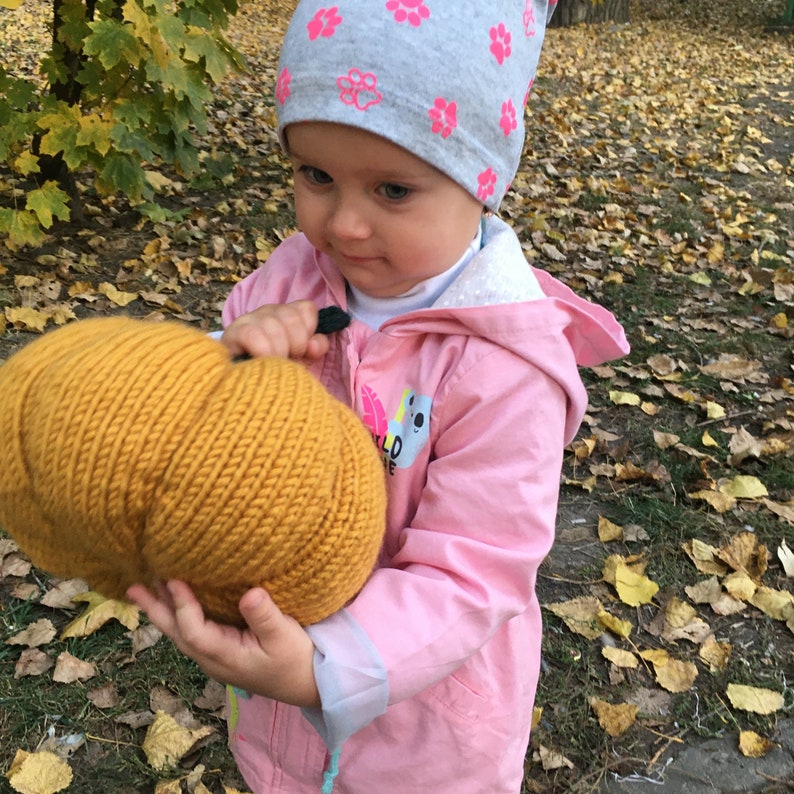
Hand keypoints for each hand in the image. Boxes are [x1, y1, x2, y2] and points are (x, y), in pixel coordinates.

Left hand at [127, 581, 319, 707]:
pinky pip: (192, 632)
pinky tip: (175, 604)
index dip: (182, 604)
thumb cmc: (298, 659)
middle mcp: (213, 659)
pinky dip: (178, 616)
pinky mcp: (223, 652)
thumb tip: (249, 593)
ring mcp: (216, 658)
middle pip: (177, 634)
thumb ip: (266, 616)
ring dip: (163, 612)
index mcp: (225, 656)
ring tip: (143, 590)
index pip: (194, 631)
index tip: (173, 577)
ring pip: (182, 634)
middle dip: (156, 609)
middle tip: (133, 586)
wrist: (309, 684)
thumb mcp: (286, 636)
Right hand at [221, 300, 330, 361]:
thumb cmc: (273, 366)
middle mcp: (269, 311)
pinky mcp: (233, 333)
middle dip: (296, 344)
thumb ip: (315, 348)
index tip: (303, 350)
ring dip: (279, 351)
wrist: (237, 380)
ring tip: (274, 364)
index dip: (310, 330)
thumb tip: (313, 345)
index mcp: (287, 314)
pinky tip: (262, 362)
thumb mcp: (300, 357)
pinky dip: (263, 351)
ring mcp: (250, 319)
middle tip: (288, 359)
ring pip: (274, 326)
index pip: (307, 309)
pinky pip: (254, 335)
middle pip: (292, 317)